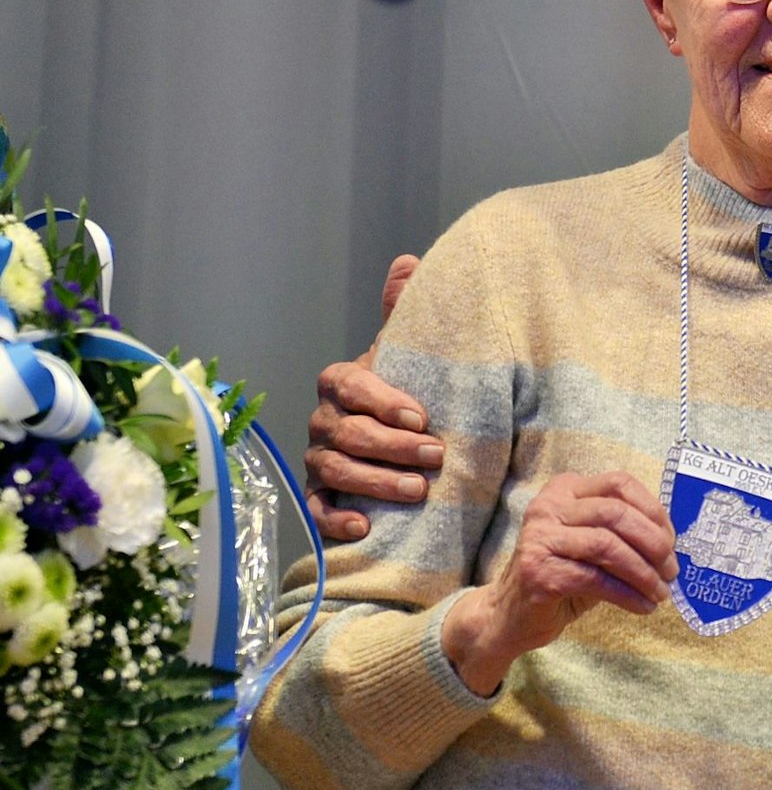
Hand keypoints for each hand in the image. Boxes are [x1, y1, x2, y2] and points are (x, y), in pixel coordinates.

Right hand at [306, 254, 440, 541]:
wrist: (405, 435)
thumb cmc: (410, 388)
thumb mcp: (412, 350)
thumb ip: (407, 310)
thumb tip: (409, 262)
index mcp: (342, 381)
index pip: (351, 386)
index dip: (383, 401)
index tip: (422, 417)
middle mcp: (324, 420)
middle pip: (346, 433)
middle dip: (392, 446)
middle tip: (437, 457)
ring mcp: (319, 458)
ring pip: (335, 471)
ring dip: (375, 482)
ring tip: (417, 492)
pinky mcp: (320, 495)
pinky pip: (316, 510)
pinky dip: (336, 520)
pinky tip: (366, 527)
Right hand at [442, 472, 678, 694]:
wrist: (511, 616)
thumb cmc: (562, 577)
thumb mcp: (595, 547)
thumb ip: (625, 534)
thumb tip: (671, 541)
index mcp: (565, 490)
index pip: (620, 484)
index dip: (653, 511)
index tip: (671, 542)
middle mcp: (549, 507)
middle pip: (616, 513)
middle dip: (653, 543)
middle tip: (671, 571)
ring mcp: (540, 537)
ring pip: (608, 546)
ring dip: (643, 572)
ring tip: (660, 592)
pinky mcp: (540, 572)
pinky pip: (597, 579)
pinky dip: (627, 594)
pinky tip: (642, 606)